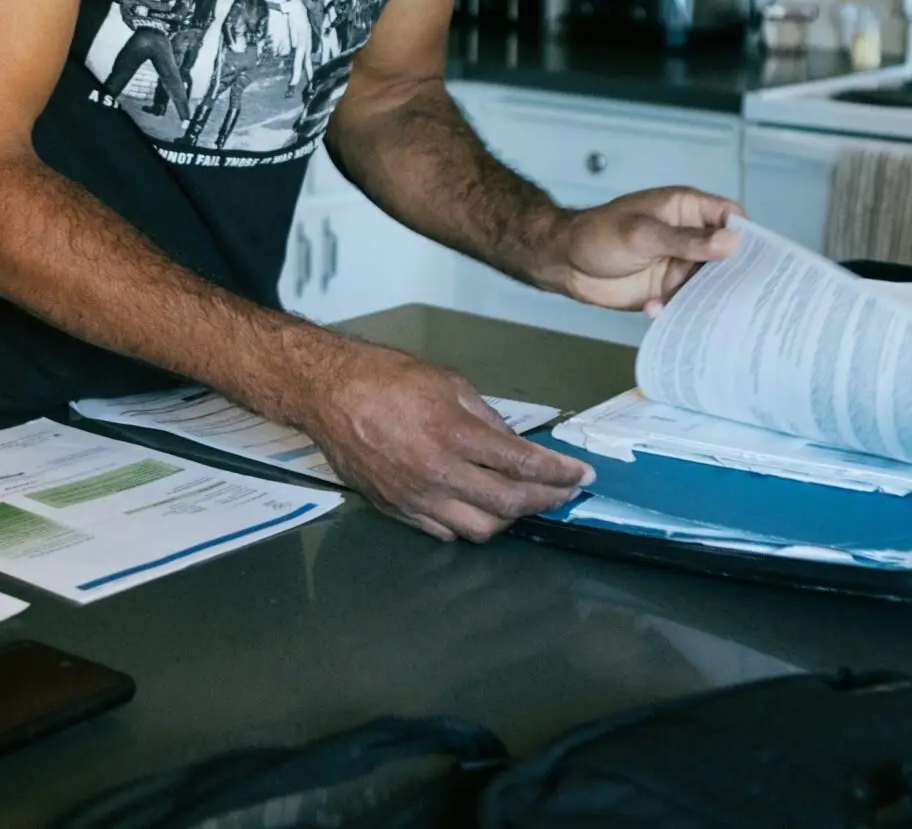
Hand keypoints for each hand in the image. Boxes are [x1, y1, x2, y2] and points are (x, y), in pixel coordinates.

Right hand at [289, 339, 591, 541]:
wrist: (328, 394)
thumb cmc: (387, 378)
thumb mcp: (449, 383)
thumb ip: (486, 417)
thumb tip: (513, 442)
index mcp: (454, 434)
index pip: (523, 464)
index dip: (560, 473)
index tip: (583, 475)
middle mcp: (438, 473)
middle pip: (509, 504)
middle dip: (546, 500)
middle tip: (564, 492)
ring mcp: (416, 498)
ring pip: (480, 529)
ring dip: (510, 517)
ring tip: (523, 500)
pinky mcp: (397, 511)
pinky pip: (445, 532)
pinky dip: (470, 524)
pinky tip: (479, 508)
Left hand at [536, 186, 739, 314]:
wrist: (564, 263)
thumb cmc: (598, 234)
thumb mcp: (644, 235)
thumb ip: (687, 241)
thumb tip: (732, 242)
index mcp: (686, 209)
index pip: (730, 217)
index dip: (748, 235)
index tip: (763, 260)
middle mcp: (688, 237)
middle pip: (726, 256)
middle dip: (733, 275)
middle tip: (744, 296)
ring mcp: (677, 264)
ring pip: (708, 283)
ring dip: (704, 298)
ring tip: (703, 311)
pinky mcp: (665, 289)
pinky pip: (685, 302)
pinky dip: (677, 309)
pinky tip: (656, 310)